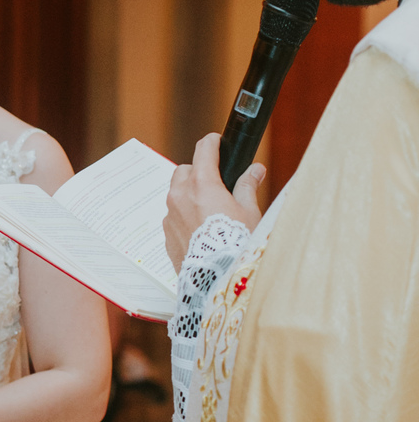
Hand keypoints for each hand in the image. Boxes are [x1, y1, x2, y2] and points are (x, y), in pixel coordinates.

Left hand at [164, 133, 264, 271]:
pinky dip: (184, 215)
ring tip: (209, 209)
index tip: (218, 142)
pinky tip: (200, 228)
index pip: (204, 149)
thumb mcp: (249, 212)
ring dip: (189, 194)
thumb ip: (248, 186)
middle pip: (185, 170)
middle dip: (199, 172)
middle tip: (217, 184)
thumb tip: (255, 170)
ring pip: (176, 193)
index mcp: (202, 184)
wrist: (216, 278)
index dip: (213, 143)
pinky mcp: (166, 233)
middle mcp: (180, 195)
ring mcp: (170, 214)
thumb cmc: (235, 244)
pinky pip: (173, 215)